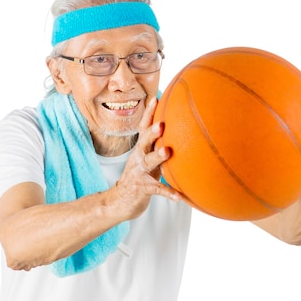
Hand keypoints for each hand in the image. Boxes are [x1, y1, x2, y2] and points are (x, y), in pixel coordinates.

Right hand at [113, 98, 180, 218]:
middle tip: (161, 124)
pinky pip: (157, 190)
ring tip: (167, 152)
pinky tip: (179, 197)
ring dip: (158, 156)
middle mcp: (138, 158)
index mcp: (141, 149)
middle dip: (152, 132)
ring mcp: (140, 173)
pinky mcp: (143, 188)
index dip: (148, 114)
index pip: (143, 128)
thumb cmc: (141, 176)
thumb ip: (159, 145)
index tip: (154, 99)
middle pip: (144, 141)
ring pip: (149, 162)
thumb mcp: (148, 158)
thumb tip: (179, 129)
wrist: (121, 201)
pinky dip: (169, 193)